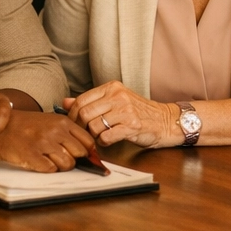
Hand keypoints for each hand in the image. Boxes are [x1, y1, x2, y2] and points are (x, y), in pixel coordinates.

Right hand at [0, 110, 95, 171]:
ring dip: (61, 166)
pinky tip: (40, 162)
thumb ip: (69, 132)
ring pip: (67, 164)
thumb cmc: (28, 126)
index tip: (81, 156)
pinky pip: (51, 169)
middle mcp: (55, 131)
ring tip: (50, 160)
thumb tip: (89, 150)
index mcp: (63, 122)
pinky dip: (48, 169)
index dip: (87, 152)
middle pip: (80, 154)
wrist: (1, 126)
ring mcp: (43, 143)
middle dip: (74, 159)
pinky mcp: (31, 155)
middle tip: (63, 158)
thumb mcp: (51, 121)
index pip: (88, 141)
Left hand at [63, 82, 177, 147]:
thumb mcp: (114, 101)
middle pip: (84, 113)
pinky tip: (110, 140)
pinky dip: (104, 142)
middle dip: (80, 127)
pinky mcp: (132, 126)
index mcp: (112, 87)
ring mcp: (126, 110)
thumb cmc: (138, 112)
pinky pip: (106, 137)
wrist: (165, 121)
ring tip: (101, 136)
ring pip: (93, 126)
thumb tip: (64, 102)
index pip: (81, 100)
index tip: (74, 124)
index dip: (72, 115)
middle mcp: (118, 96)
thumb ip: (90, 101)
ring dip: (94, 136)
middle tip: (85, 133)